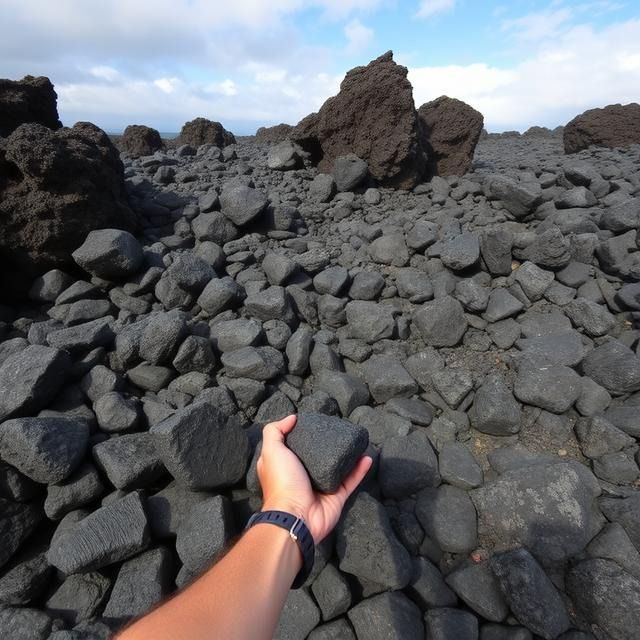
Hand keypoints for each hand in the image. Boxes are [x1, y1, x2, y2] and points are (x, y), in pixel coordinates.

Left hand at [257, 415, 371, 542]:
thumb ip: (275, 431)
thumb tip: (292, 418)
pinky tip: (367, 457)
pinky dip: (360, 470)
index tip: (313, 423)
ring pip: (338, 468)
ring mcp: (322, 487)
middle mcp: (303, 476)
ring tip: (356, 442)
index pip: (293, 447)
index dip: (301, 435)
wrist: (296, 517)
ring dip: (348, 456)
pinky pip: (351, 481)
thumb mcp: (271, 451)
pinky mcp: (337, 497)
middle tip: (339, 431)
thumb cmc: (282, 482)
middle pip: (318, 457)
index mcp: (286, 466)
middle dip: (328, 445)